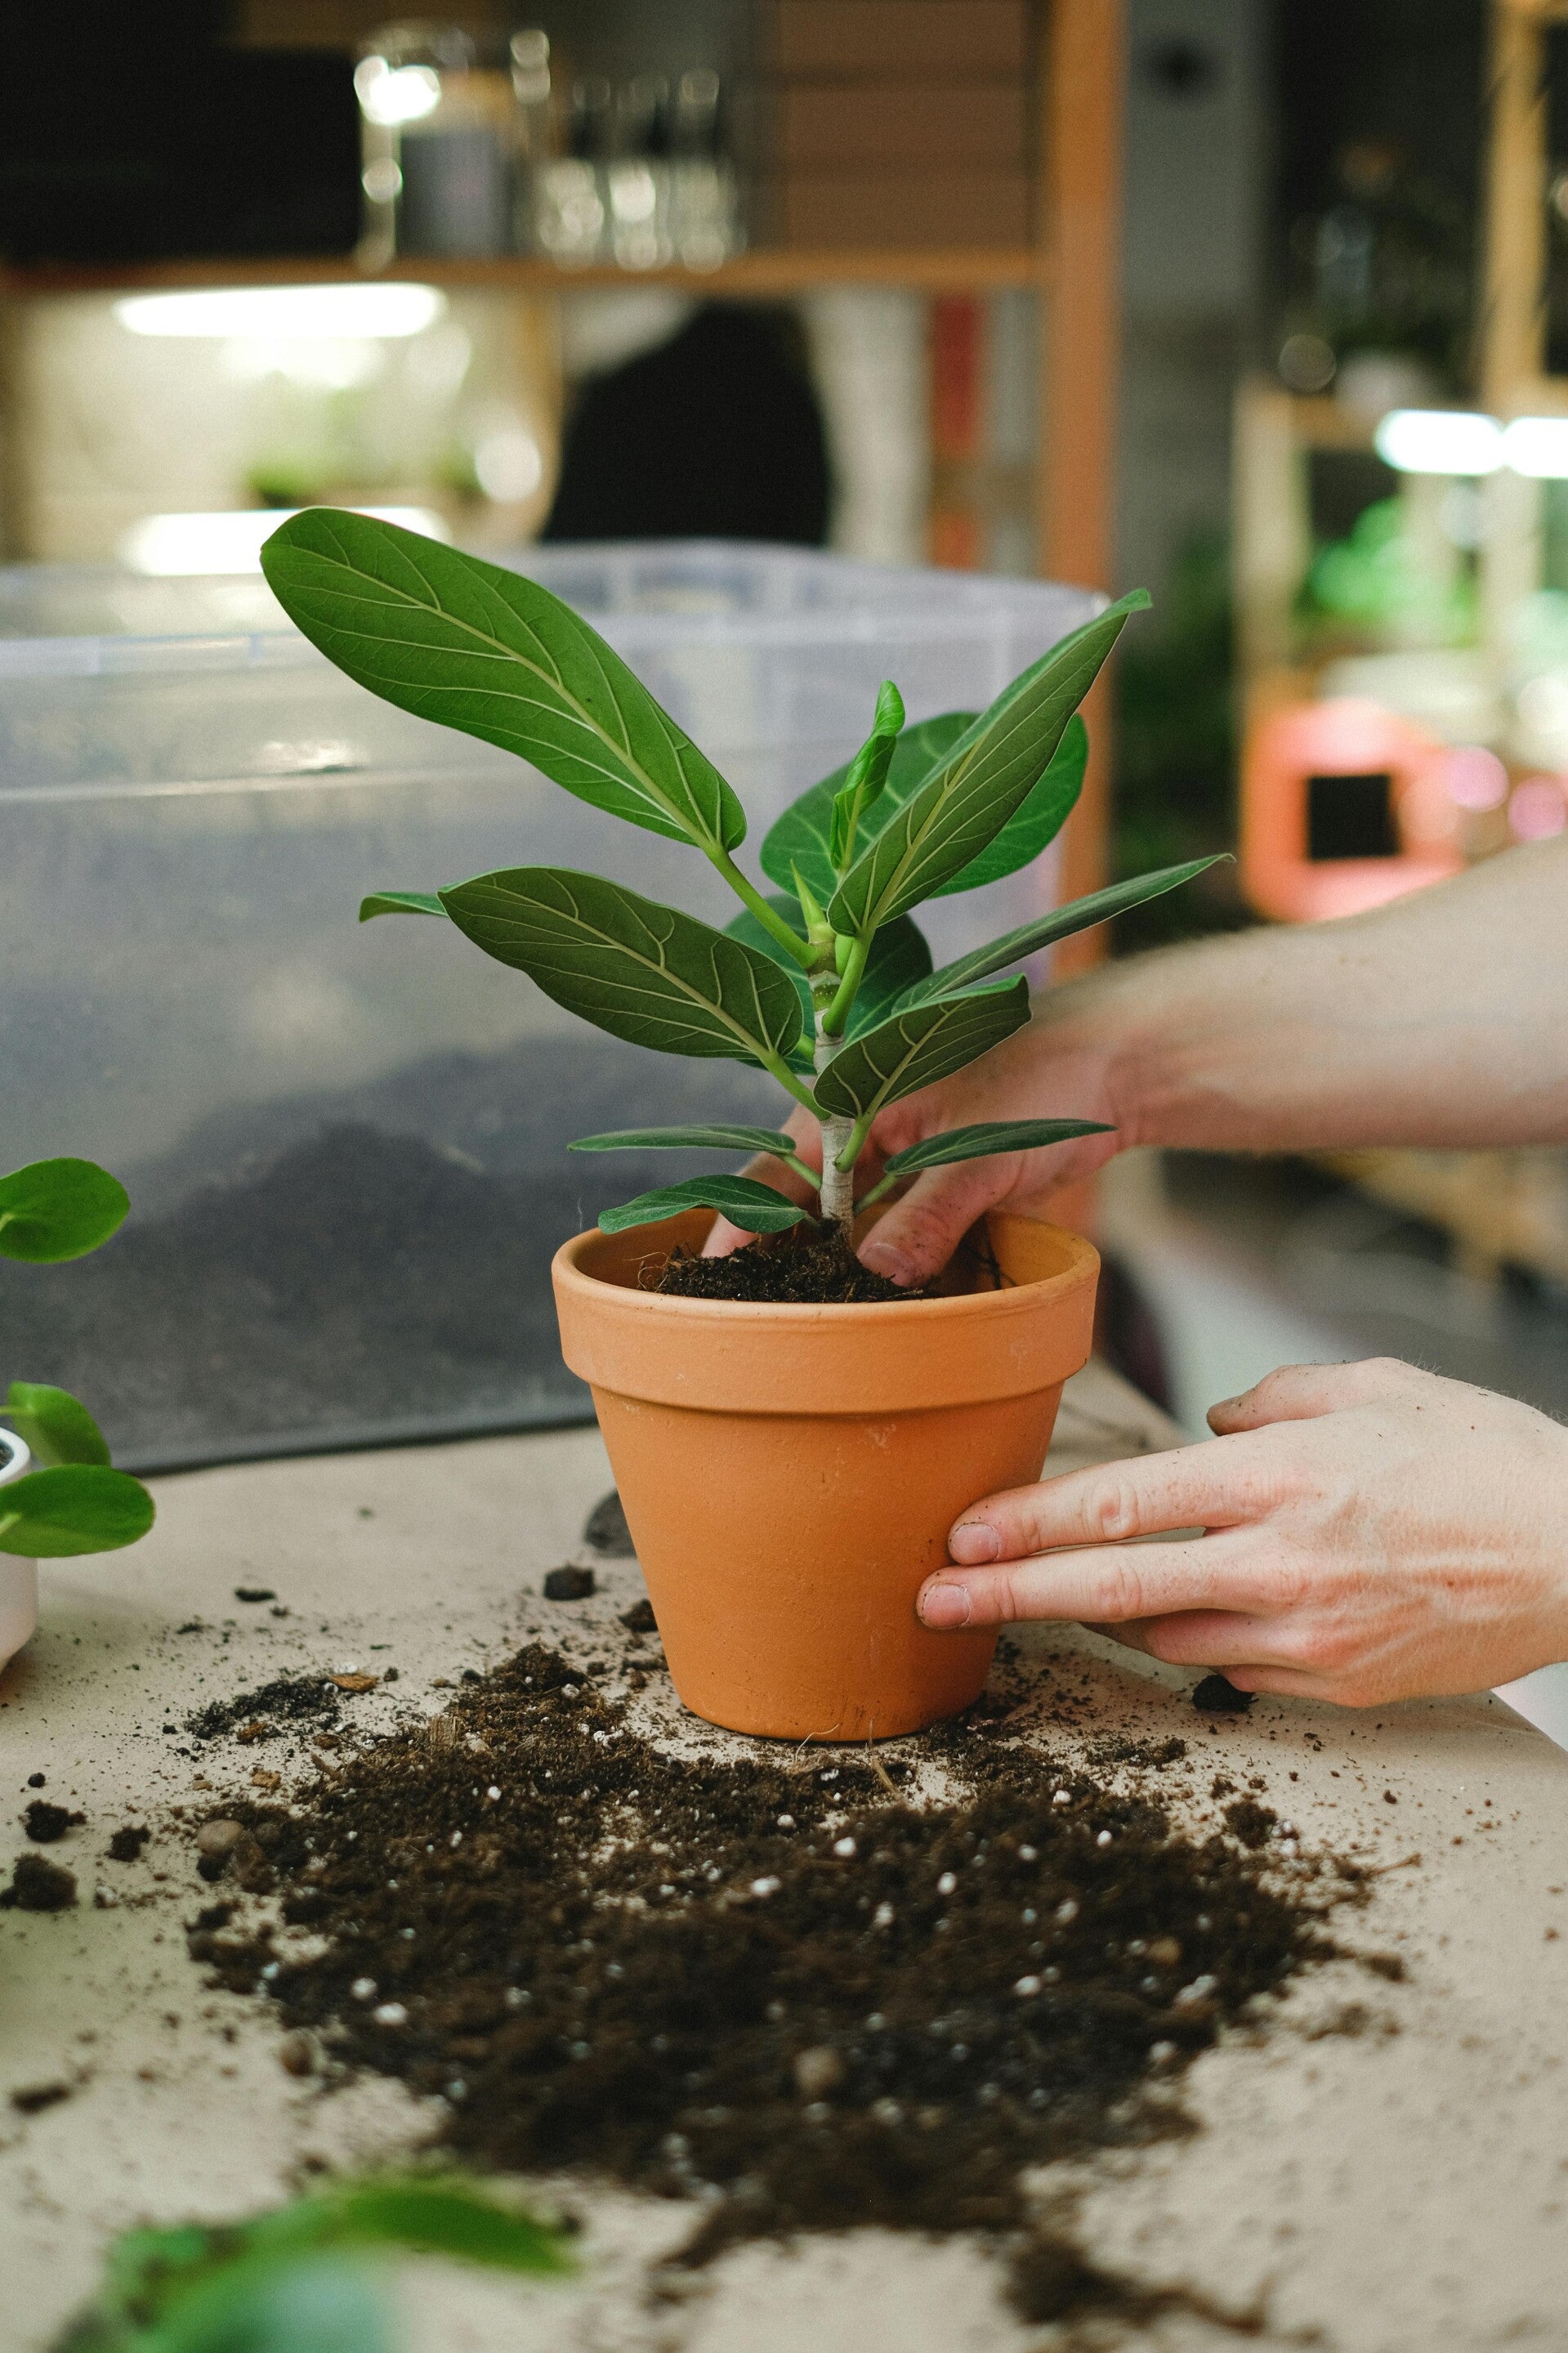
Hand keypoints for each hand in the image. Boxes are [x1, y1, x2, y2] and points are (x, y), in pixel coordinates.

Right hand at [704, 1008, 1125, 1278]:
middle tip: (764, 1318)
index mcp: (849, 1102)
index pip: (774, 1170)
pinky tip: (880, 1304)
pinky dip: (888, 1264)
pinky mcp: (932, 1182)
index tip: (718, 1277)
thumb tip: (875, 1277)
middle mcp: (860, 1132)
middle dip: (786, 1257)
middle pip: (802, 1204)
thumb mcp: (979, 1154)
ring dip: (840, 1267)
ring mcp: (896, 1159)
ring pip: (848, 1224)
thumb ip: (927, 1216)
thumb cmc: (1041, 1081)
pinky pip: (893, 1230)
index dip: (743, 1225)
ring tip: (817, 1322)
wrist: (1111, 1065)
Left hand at [916, 1358, 1567, 1705]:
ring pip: (1165, 1633)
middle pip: (1108, 1583)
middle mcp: (1277, 1561)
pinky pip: (1235, 1667)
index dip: (1026, 1523)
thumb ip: (1272, 1400)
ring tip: (1074, 1589)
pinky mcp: (1336, 1683)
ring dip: (1116, 1610)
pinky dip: (1207, 1638)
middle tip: (933, 1601)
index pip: (1118, 1502)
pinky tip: (1207, 1612)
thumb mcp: (1371, 1388)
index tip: (962, 1535)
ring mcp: (1306, 1634)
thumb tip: (1213, 1425)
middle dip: (1007, 1594)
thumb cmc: (1483, 1458)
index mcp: (1277, 1477)